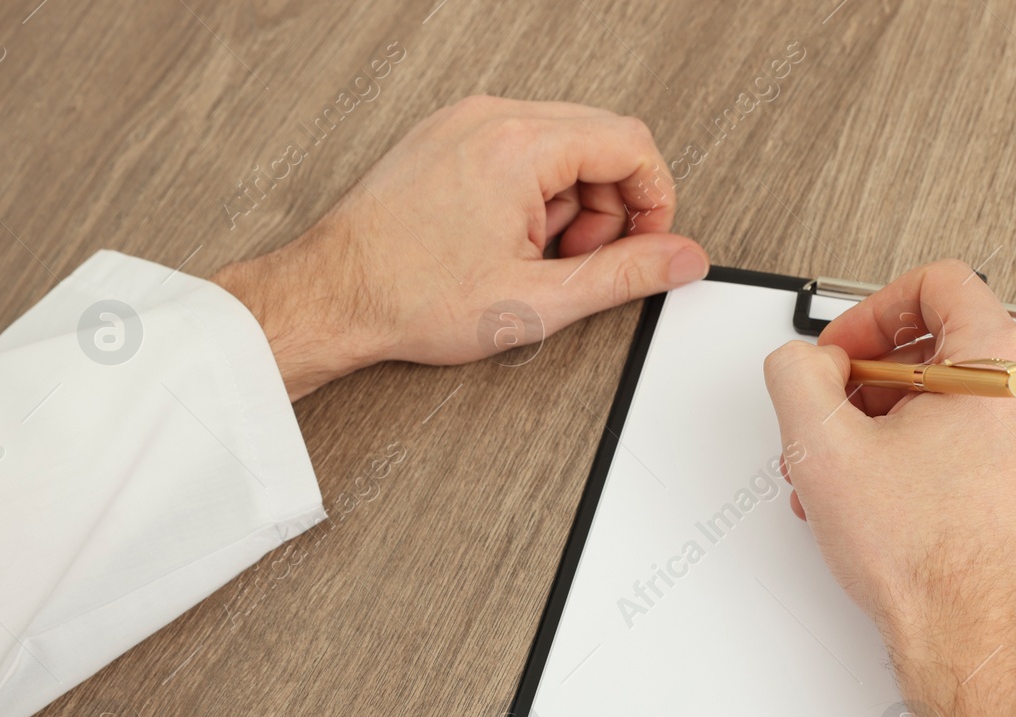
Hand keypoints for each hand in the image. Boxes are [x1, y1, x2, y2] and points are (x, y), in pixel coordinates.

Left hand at [211, 96, 709, 399]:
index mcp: (520, 146)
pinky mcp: (447, 138)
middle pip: (601, 140)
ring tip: (536, 256)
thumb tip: (683, 258)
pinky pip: (521, 149)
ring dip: (571, 203)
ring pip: (563, 145)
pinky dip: (534, 193)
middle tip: (580, 259)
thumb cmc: (410, 296)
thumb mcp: (538, 299)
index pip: (631, 145)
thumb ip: (625, 274)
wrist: (332, 295)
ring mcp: (465, 123)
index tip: (645, 246)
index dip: (655, 202)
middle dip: (610, 206)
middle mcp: (492, 118)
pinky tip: (509, 240)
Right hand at [763, 260, 1015, 716]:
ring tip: (846, 478)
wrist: (978, 649)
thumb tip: (804, 363)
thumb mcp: (824, 450)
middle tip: (833, 424)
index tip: (841, 355)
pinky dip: (925, 459)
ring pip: (957, 402)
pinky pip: (978, 445)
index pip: (939, 284)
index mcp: (1005, 365)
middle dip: (870, 383)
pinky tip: (881, 503)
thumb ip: (796, 373)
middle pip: (944, 346)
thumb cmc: (931, 566)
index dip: (870, 312)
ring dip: (890, 428)